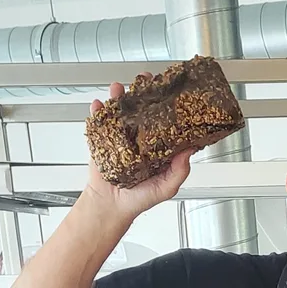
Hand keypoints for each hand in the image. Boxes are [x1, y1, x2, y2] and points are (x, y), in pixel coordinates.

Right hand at [84, 73, 195, 220]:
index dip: (167, 103)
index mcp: (158, 146)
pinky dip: (97, 113)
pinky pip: (98, 124)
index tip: (170, 89)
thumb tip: (189, 151)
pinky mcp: (102, 142)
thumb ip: (179, 171)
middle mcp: (140, 138)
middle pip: (141, 109)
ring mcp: (120, 138)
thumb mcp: (168, 187)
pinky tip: (98, 105)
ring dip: (118, 97)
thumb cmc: (141, 199)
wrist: (112, 207)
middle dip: (142, 92)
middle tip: (144, 80)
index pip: (165, 119)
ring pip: (120, 111)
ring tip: (119, 88)